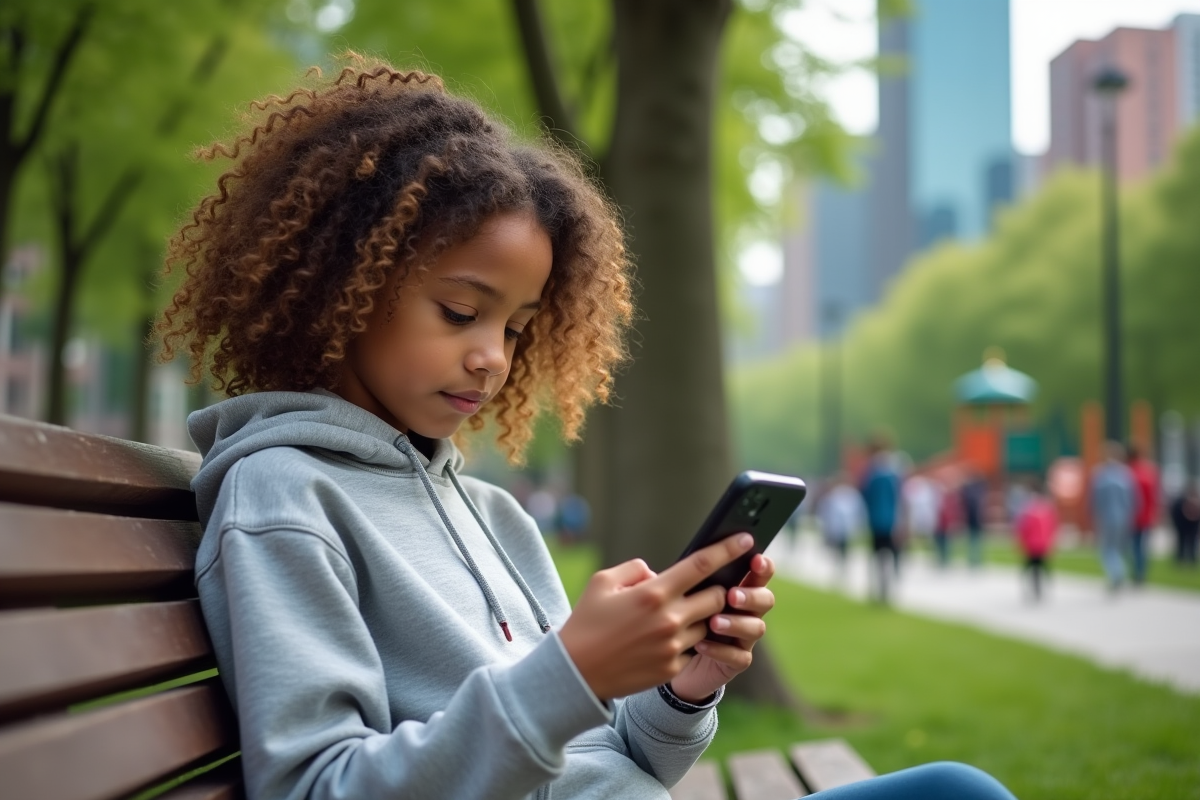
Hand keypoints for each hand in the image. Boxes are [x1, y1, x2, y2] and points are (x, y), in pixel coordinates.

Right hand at [558, 533, 755, 700]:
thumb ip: (635, 569)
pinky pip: (695, 649)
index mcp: (653, 593)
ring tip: (684, 614)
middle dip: (719, 588)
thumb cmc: (586, 622)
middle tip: (710, 585)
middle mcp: (669, 619)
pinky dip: (691, 641)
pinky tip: (671, 638)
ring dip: (704, 617)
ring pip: (710, 625)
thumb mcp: (602, 582)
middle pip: (717, 596)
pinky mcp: (672, 668)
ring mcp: (674, 647)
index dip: (728, 549)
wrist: (576, 673)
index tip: (747, 540)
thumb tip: (658, 574)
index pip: (702, 565)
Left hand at [669, 552, 775, 701]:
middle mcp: (746, 611)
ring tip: (714, 622)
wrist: (669, 657)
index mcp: (737, 588)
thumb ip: (672, 578)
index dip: (762, 566)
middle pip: (766, 599)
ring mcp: (743, 637)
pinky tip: (701, 645)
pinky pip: (738, 657)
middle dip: (752, 596)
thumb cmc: (675, 617)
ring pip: (756, 628)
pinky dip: (721, 650)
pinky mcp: (735, 662)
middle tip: (732, 596)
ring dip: (737, 623)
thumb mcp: (675, 594)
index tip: (755, 558)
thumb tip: (647, 566)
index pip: (757, 573)